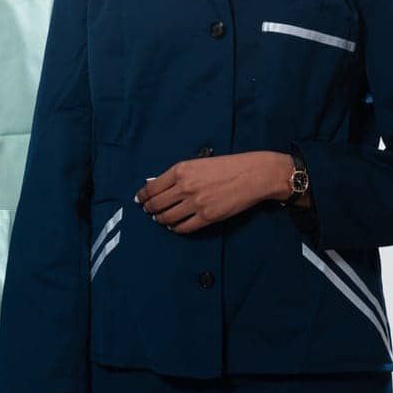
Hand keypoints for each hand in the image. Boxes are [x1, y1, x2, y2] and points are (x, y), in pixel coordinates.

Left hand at [137, 152, 291, 234]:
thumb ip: (177, 175)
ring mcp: (196, 203)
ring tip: (161, 219)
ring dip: (161, 220)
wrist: (252, 174)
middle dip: (149, 209)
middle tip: (148, 211)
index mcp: (180, 171)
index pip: (152, 187)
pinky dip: (176, 228)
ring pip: (168, 217)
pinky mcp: (207, 217)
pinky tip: (175, 226)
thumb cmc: (226, 166)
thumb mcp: (197, 164)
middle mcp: (185, 187)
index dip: (143, 196)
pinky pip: (185, 227)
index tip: (140, 200)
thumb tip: (158, 186)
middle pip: (156, 204)